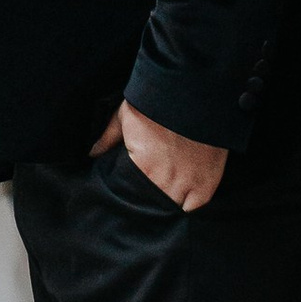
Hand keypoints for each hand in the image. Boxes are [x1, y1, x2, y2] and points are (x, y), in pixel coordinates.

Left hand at [89, 100, 227, 210]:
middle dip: (149, 202)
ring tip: (164, 195)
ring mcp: (189, 184)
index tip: (131, 191)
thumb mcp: (125, 117)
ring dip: (168, 203)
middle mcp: (166, 182)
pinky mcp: (208, 181)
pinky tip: (184, 197)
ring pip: (174, 208)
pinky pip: (196, 205)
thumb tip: (92, 154)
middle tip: (147, 193)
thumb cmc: (156, 104)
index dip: (132, 196)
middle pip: (154, 206)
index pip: (133, 196)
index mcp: (144, 169)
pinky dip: (189, 204)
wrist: (193, 93)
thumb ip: (107, 139)